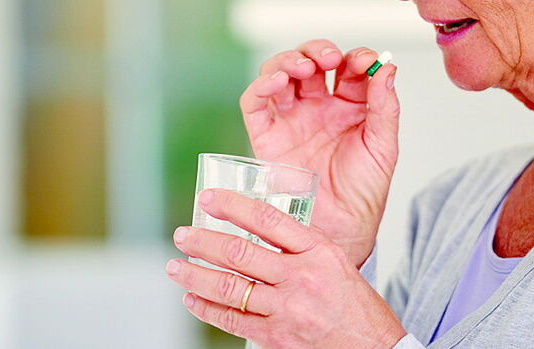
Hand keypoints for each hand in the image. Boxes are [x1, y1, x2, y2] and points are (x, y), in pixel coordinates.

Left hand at [166, 189, 405, 348]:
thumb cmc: (356, 306)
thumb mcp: (336, 262)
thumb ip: (300, 246)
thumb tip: (257, 229)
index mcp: (318, 250)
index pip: (267, 220)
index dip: (233, 206)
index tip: (208, 197)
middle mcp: (301, 277)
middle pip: (240, 253)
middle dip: (203, 241)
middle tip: (182, 234)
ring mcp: (287, 309)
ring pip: (231, 287)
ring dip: (197, 275)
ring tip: (176, 267)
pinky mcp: (277, 338)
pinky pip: (234, 320)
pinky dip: (208, 308)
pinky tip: (193, 299)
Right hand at [240, 40, 398, 266]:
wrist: (341, 230)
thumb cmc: (364, 193)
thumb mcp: (383, 146)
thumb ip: (385, 106)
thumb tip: (388, 67)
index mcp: (349, 106)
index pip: (348, 67)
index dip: (355, 57)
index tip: (364, 61)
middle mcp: (317, 107)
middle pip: (310, 62)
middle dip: (317, 51)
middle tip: (328, 58)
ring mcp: (290, 119)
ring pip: (280, 74)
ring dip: (288, 61)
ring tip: (302, 67)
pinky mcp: (266, 136)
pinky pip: (255, 103)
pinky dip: (260, 86)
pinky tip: (276, 81)